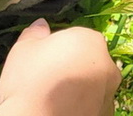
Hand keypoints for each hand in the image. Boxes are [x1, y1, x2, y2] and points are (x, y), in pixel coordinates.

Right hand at [0, 22, 117, 115]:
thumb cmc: (29, 82)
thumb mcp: (23, 49)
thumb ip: (35, 33)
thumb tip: (41, 25)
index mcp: (90, 41)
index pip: (76, 38)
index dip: (58, 48)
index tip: (44, 60)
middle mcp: (107, 65)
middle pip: (88, 60)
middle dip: (73, 67)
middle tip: (48, 79)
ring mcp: (109, 93)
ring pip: (93, 85)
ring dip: (79, 88)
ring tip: (53, 98)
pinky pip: (93, 106)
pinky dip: (81, 107)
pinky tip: (62, 110)